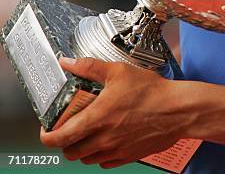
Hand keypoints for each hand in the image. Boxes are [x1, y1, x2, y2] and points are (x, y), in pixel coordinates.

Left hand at [40, 57, 185, 167]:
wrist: (177, 110)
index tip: (46, 129)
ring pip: (86, 159)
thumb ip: (89, 67)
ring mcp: (115, 150)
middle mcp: (103, 139)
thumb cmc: (151, 91)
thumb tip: (68, 62)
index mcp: (97, 118)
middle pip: (70, 151)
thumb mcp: (118, 71)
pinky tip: (106, 139)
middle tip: (68, 127)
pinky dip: (99, 154)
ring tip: (87, 132)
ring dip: (81, 148)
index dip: (47, 136)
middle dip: (64, 141)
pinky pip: (105, 162)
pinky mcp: (128, 156)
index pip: (60, 138)